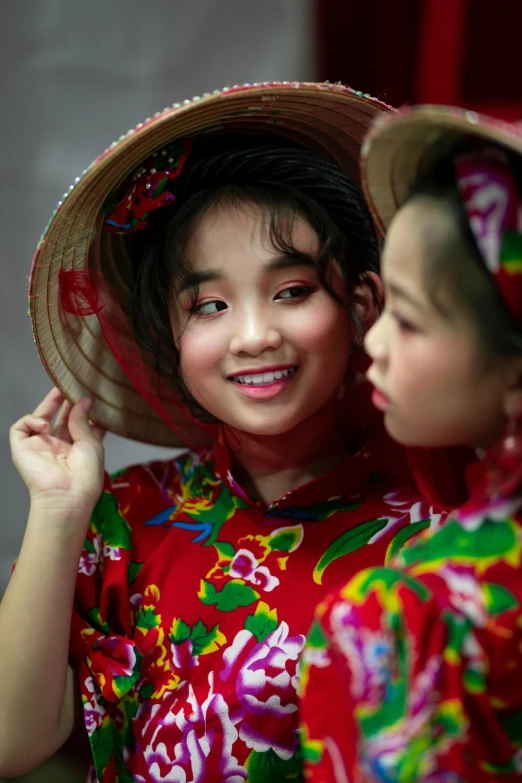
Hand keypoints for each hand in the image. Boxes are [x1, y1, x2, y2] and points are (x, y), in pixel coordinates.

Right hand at [10, 388, 105, 521]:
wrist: (67, 496)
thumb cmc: (85, 476)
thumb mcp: (91, 444)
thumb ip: (84, 421)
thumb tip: (84, 400)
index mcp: (78, 450)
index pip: (81, 425)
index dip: (85, 410)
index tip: (91, 396)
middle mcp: (59, 447)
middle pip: (62, 419)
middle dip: (67, 403)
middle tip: (73, 387)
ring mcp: (40, 447)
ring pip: (40, 418)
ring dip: (49, 404)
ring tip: (60, 391)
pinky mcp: (22, 449)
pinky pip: (20, 428)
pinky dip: (30, 420)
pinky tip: (43, 424)